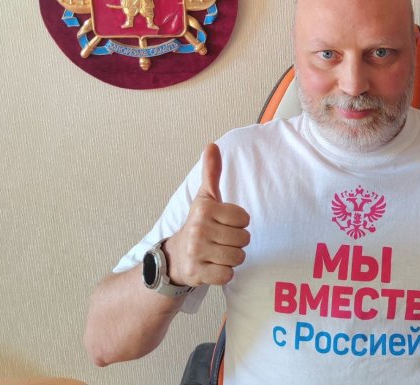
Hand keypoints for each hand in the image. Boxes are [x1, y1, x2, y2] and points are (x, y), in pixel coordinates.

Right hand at [162, 143, 249, 286]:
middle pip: (244, 239)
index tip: (224, 223)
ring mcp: (197, 253)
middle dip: (237, 241)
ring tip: (218, 252)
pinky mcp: (198, 274)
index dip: (239, 222)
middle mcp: (199, 230)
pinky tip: (213, 266)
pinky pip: (228, 275)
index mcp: (205, 209)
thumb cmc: (198, 224)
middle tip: (221, 239)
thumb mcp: (205, 197)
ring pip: (238, 257)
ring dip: (232, 257)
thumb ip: (212, 172)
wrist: (175, 257)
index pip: (244, 218)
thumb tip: (211, 145)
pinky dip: (224, 273)